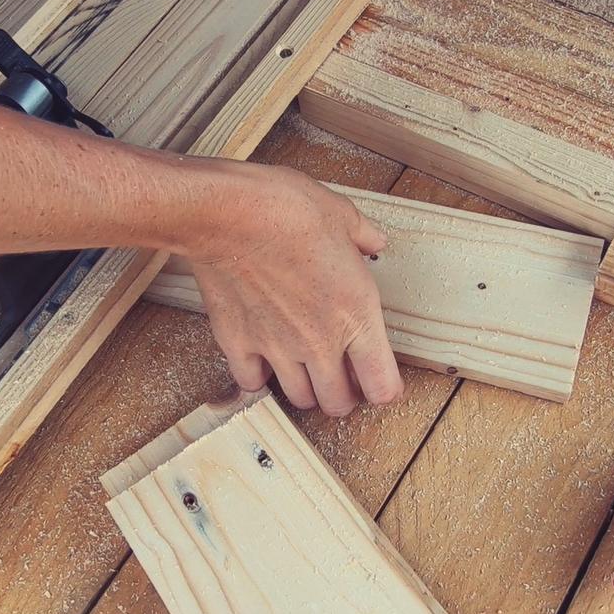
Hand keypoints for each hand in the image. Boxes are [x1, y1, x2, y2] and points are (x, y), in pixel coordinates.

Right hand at [184, 165, 404, 415]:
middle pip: (339, 403)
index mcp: (356, 314)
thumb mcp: (341, 215)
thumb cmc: (286, 209)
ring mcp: (277, 348)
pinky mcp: (239, 344)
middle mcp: (320, 342)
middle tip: (340, 379)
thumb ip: (364, 236)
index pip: (382, 385)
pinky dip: (259, 378)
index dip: (384, 388)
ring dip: (306, 390)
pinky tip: (262, 360)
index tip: (380, 380)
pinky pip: (252, 383)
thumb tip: (374, 241)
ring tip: (305, 371)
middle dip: (343, 395)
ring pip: (300, 399)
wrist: (229, 213)